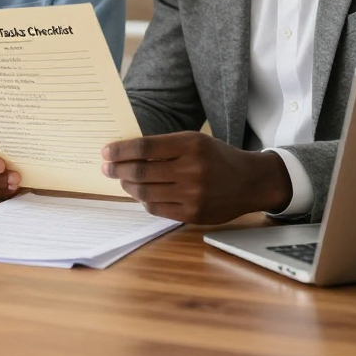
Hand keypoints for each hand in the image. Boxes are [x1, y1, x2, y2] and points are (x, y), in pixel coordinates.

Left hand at [101, 132, 291, 223]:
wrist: (249, 182)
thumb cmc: (216, 157)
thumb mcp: (194, 141)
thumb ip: (164, 146)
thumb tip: (127, 153)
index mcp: (190, 145)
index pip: (144, 147)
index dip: (120, 150)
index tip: (106, 152)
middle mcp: (191, 170)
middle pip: (141, 171)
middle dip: (118, 169)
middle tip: (106, 168)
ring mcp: (192, 194)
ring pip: (146, 192)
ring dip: (128, 186)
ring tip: (122, 180)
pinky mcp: (193, 214)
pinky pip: (157, 209)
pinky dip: (144, 201)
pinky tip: (140, 193)